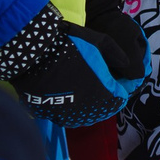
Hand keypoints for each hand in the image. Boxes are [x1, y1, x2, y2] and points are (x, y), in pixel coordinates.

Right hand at [0, 2, 146, 126]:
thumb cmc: (70, 43)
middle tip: (94, 75)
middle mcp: (87, 113)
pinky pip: (62, 112)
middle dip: (102, 93)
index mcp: (105, 98)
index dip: (119, 84)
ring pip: (81, 112)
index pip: (120, 97)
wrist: (31, 49)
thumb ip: (118, 56)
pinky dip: (64, 103)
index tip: (113, 73)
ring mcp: (66, 117)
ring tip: (78, 80)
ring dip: (84, 100)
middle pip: (101, 107)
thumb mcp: (100, 42)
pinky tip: (60, 87)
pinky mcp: (48, 115)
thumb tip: (128, 67)